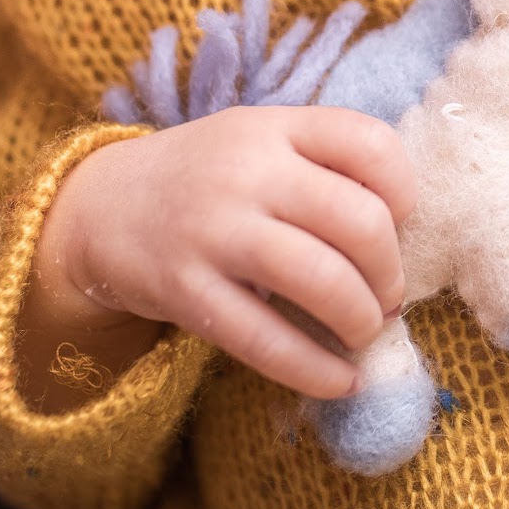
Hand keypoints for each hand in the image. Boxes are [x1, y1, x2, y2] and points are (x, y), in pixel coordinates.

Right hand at [24, 105, 415, 403]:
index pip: (368, 142)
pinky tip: (339, 382)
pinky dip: (315, 369)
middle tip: (388, 296)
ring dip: (361, 318)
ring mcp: (213, 230)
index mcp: (274, 126)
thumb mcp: (261, 143)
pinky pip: (266, 339)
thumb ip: (324, 165)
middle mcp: (247, 171)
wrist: (102, 207)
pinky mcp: (186, 291)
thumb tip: (406, 230)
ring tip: (364, 331)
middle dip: (389, 272)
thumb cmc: (208, 179)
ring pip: (320, 279)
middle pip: (357, 220)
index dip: (404, 190)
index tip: (401, 222)